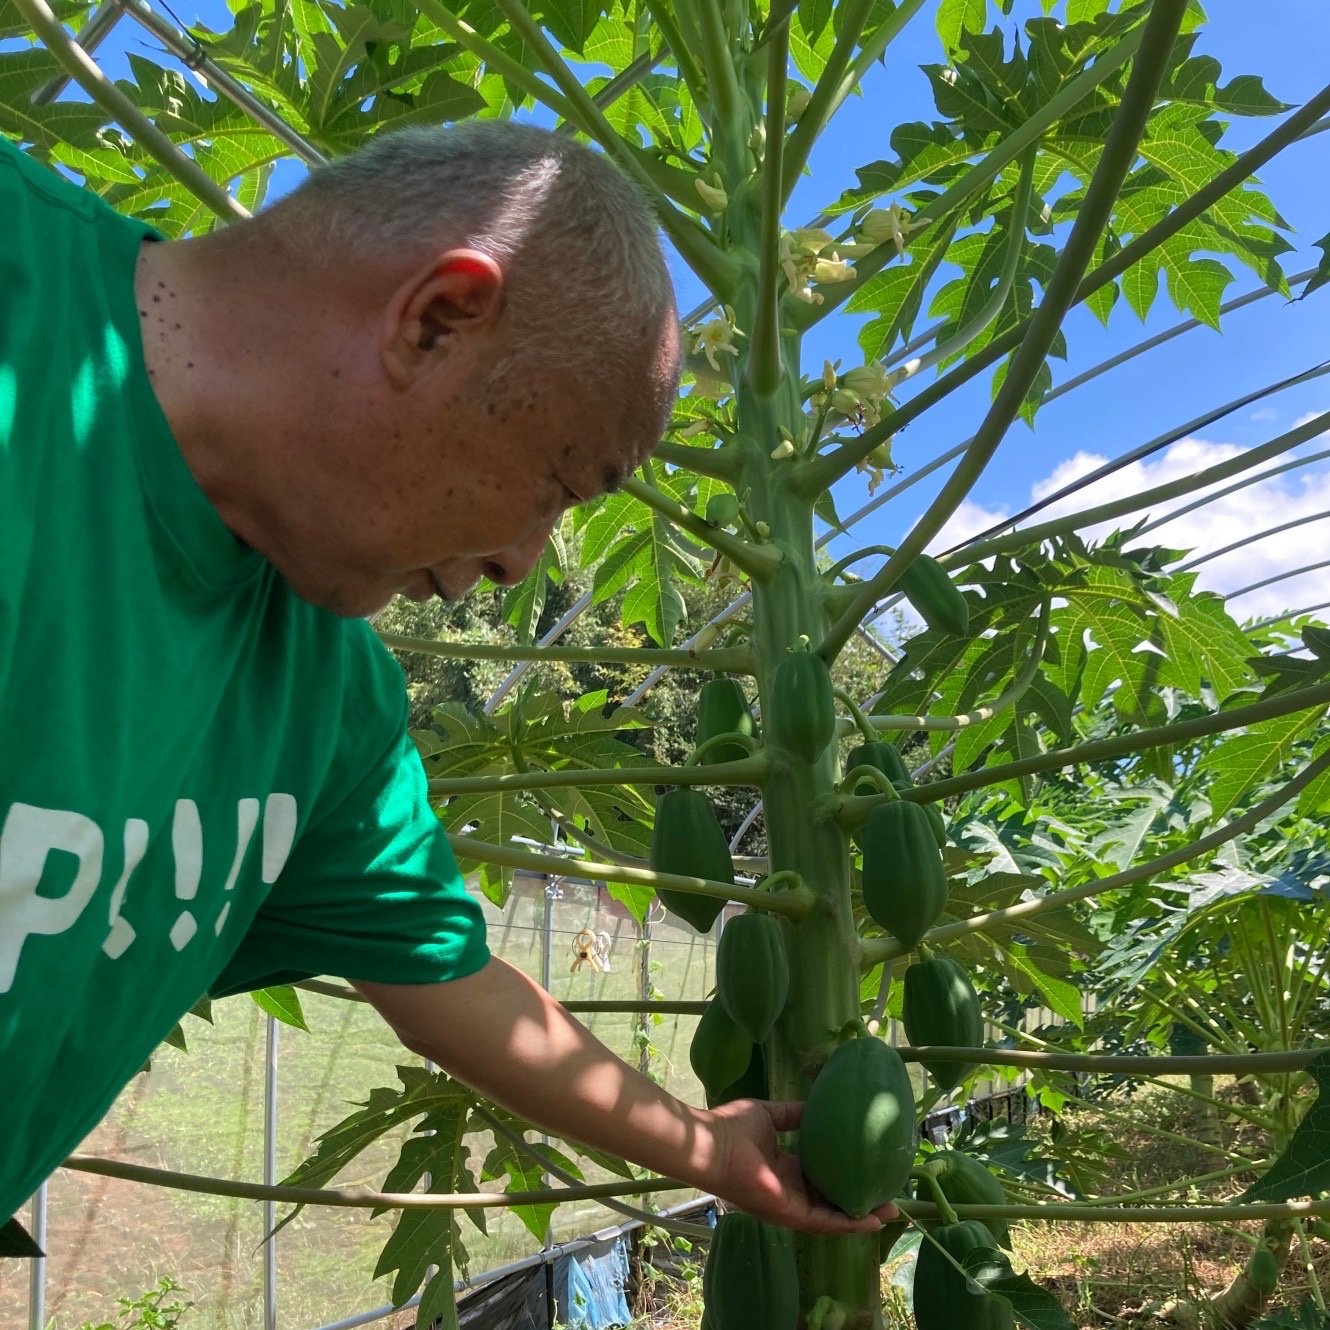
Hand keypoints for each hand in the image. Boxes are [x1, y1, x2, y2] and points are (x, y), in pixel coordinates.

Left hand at [700, 1098, 899, 1233]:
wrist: (711, 1143)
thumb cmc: (732, 1127)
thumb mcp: (771, 1115)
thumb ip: (794, 1114)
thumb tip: (819, 1104)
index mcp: (784, 1171)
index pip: (819, 1179)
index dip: (843, 1176)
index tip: (868, 1170)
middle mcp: (789, 1192)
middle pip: (831, 1202)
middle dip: (859, 1201)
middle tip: (888, 1195)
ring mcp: (790, 1207)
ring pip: (833, 1216)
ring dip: (861, 1216)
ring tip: (890, 1211)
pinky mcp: (789, 1214)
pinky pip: (824, 1222)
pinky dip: (848, 1222)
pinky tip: (872, 1220)